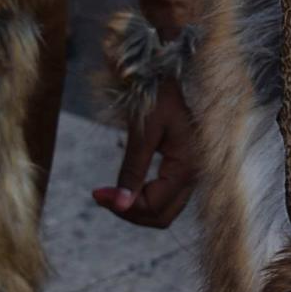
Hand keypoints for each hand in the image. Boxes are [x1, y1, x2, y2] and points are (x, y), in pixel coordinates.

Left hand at [92, 77, 199, 229]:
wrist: (167, 74)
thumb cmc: (156, 96)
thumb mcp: (142, 131)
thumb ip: (132, 170)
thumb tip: (119, 205)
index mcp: (187, 166)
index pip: (154, 207)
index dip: (123, 207)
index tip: (96, 192)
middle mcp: (194, 175)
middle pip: (162, 217)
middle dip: (129, 212)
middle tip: (102, 195)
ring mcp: (191, 174)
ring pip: (164, 211)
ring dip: (136, 207)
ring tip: (110, 192)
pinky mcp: (183, 170)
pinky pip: (165, 197)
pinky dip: (144, 198)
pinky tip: (127, 184)